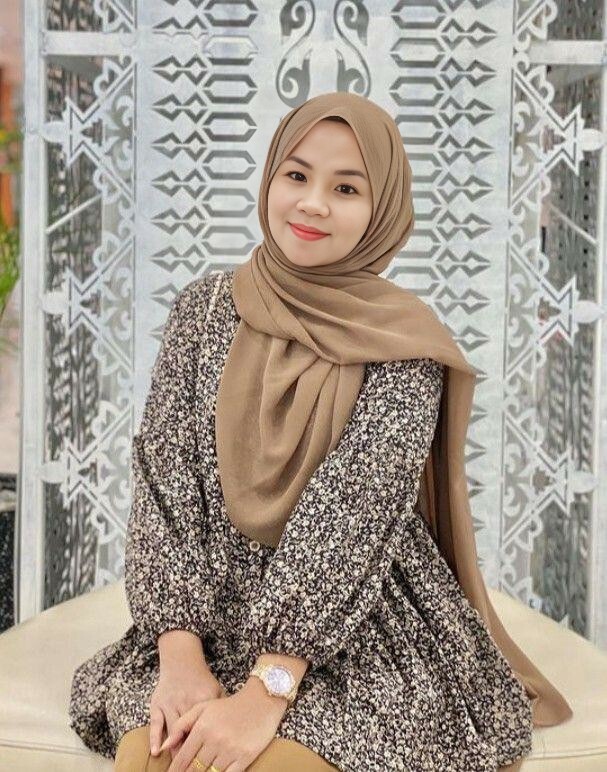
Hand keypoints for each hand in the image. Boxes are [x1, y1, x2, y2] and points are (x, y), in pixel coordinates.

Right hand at [149, 660, 226, 759]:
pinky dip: (155, 738)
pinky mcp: (157, 703)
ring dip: (175, 751)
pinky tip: (157, 752)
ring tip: (178, 768)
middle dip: (192, 755)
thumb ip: (223, 710)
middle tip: (193, 770)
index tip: (212, 762)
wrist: (181, 660)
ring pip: (173, 731)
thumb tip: (235, 731)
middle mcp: (186, 702)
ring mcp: (171, 703)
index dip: (210, 747)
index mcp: (204, 700)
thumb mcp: (216, 691)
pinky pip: (155, 723)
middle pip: (189, 733)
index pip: (207, 729)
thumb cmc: (201, 680)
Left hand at [161, 680, 287, 771]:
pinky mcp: (245, 757)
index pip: (183, 757)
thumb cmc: (229, 706)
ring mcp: (230, 750)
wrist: (260, 701)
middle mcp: (215, 741)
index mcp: (202, 728)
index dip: (175, 770)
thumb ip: (181, 725)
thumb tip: (164, 746)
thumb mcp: (203, 708)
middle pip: (195, 769)